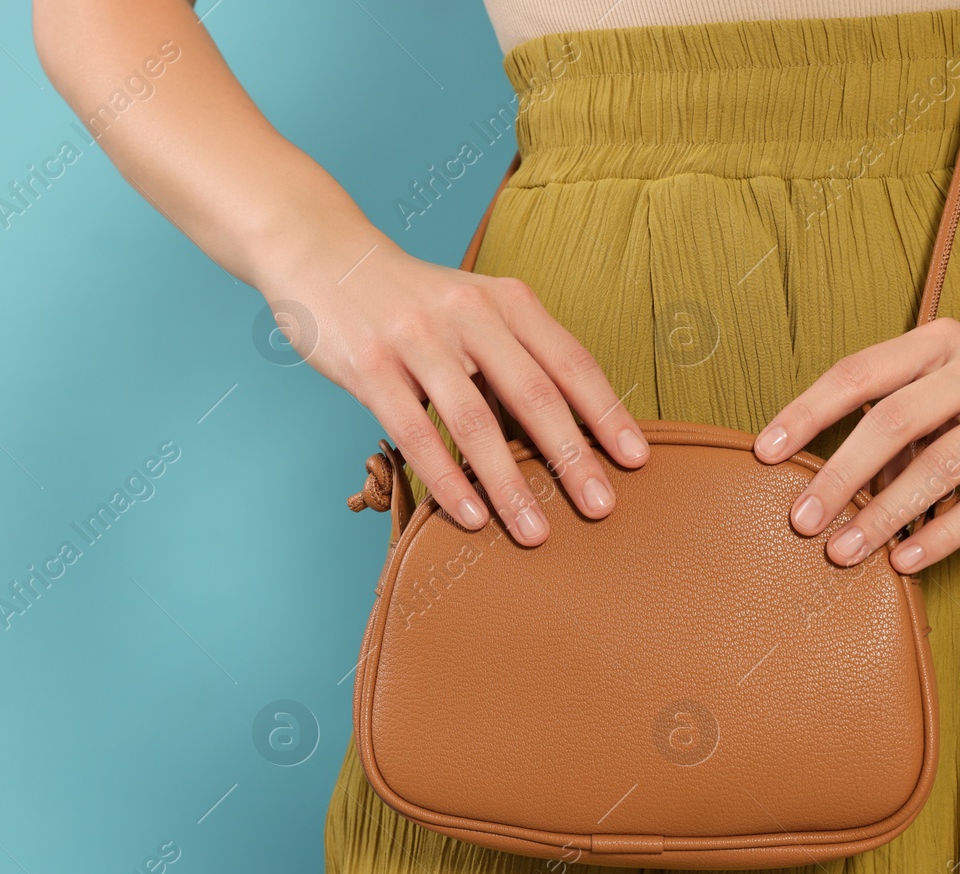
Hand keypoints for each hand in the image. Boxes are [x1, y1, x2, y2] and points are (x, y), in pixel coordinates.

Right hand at [264, 227, 649, 545]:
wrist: (324, 254)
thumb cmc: (411, 300)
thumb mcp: (473, 308)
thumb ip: (513, 358)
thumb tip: (566, 432)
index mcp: (505, 299)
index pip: (569, 360)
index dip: (606, 412)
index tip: (636, 460)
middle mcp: (467, 312)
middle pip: (533, 393)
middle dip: (571, 457)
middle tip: (601, 508)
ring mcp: (416, 338)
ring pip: (474, 422)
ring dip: (509, 485)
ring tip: (535, 533)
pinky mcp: (369, 366)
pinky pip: (414, 433)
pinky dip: (446, 480)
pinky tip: (469, 517)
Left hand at [752, 317, 959, 572]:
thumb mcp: (952, 383)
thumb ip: (898, 422)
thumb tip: (833, 482)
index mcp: (940, 342)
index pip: (859, 372)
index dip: (807, 411)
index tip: (763, 451)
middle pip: (893, 421)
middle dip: (838, 473)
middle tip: (800, 519)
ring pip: (939, 465)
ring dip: (884, 514)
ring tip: (842, 552)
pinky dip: (943, 534)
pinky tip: (906, 560)